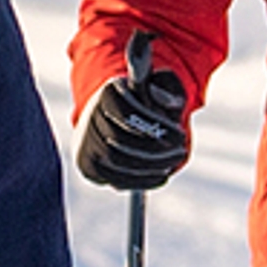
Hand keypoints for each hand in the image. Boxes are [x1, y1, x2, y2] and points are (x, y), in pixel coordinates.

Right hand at [74, 35, 188, 190]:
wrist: (115, 121)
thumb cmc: (147, 101)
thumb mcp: (163, 87)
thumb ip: (170, 88)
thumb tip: (168, 104)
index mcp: (109, 91)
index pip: (127, 111)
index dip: (155, 124)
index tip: (181, 134)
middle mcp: (91, 115)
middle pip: (120, 137)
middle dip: (155, 148)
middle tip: (180, 151)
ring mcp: (86, 141)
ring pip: (116, 160)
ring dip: (150, 165)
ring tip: (172, 163)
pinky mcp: (88, 165)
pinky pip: (113, 177)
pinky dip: (141, 179)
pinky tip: (161, 175)